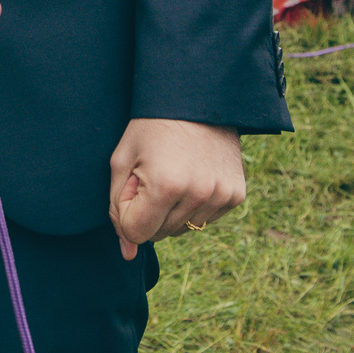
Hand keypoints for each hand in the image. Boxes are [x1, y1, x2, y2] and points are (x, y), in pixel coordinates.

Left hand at [109, 118, 246, 259]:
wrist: (197, 98)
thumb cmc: (151, 127)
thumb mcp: (122, 160)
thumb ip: (117, 208)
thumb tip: (127, 254)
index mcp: (166, 186)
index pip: (135, 232)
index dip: (127, 208)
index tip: (133, 181)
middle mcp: (198, 195)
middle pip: (158, 234)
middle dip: (148, 211)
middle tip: (153, 172)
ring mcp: (221, 197)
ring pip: (181, 230)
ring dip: (170, 211)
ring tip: (174, 172)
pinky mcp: (236, 196)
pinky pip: (204, 220)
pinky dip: (193, 206)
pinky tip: (193, 176)